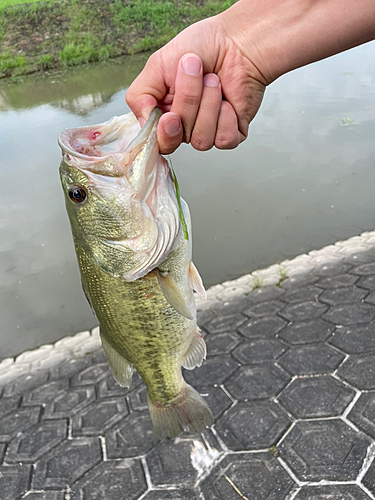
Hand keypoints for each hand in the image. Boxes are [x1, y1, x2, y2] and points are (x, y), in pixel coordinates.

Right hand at [125, 16, 266, 153]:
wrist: (236, 40)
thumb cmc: (200, 48)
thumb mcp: (157, 65)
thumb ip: (140, 96)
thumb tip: (143, 124)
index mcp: (163, 115)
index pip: (156, 142)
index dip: (163, 134)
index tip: (170, 116)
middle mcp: (183, 128)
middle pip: (178, 137)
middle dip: (188, 102)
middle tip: (197, 72)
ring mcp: (207, 132)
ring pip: (201, 140)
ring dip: (208, 105)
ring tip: (214, 80)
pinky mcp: (231, 133)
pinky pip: (224, 140)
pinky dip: (226, 116)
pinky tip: (228, 99)